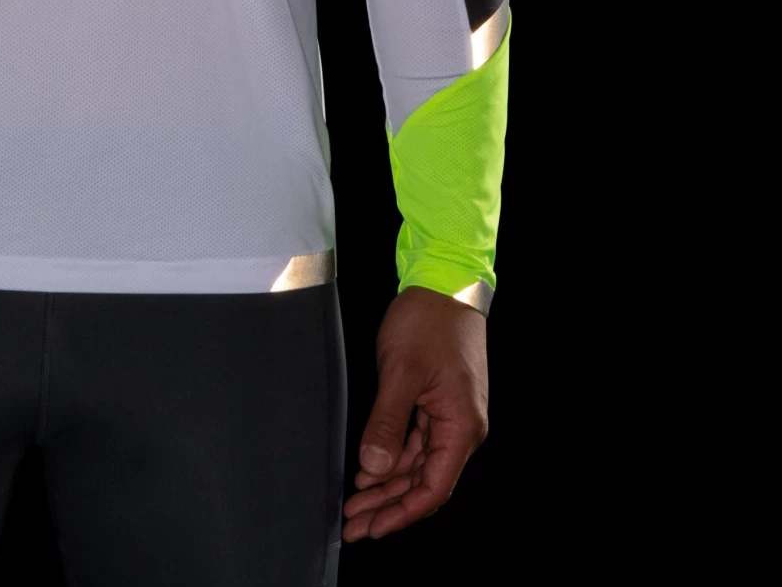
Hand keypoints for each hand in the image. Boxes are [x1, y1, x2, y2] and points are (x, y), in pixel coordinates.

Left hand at [342, 285, 488, 542]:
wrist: (443, 285)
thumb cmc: (428, 323)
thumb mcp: (401, 372)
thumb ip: (387, 423)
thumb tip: (373, 468)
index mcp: (461, 428)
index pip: (432, 488)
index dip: (401, 512)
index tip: (372, 527)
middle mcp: (460, 429)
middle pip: (422, 481)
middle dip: (387, 505)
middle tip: (352, 524)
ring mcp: (448, 416)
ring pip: (415, 463)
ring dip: (385, 484)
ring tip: (354, 503)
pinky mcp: (436, 403)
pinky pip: (413, 441)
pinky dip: (390, 457)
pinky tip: (368, 470)